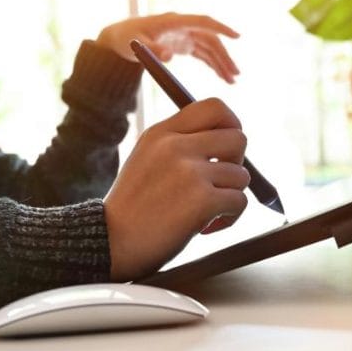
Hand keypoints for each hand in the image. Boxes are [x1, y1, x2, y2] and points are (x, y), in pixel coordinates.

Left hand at [97, 13, 240, 83]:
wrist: (120, 38)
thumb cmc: (127, 37)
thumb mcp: (137, 44)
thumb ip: (153, 49)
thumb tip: (170, 56)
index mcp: (175, 21)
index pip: (203, 22)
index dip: (221, 28)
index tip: (237, 37)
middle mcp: (184, 27)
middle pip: (211, 40)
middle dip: (224, 56)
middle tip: (235, 75)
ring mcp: (185, 36)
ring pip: (209, 48)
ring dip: (221, 63)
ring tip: (232, 80)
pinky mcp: (184, 45)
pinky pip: (203, 54)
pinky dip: (213, 65)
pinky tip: (222, 76)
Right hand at [103, 98, 249, 280]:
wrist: (110, 243)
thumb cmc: (131, 209)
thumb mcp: (146, 159)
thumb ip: (178, 145)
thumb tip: (225, 145)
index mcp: (161, 133)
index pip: (214, 107)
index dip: (232, 125)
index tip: (226, 150)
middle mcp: (175, 146)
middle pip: (238, 138)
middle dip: (237, 164)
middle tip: (218, 184)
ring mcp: (189, 172)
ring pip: (241, 176)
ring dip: (229, 197)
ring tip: (206, 213)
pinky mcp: (202, 201)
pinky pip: (239, 202)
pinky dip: (229, 219)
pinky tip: (206, 227)